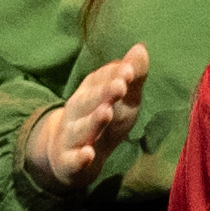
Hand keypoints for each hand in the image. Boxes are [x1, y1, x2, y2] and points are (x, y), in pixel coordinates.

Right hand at [19, 41, 151, 196]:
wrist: (68, 157)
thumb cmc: (105, 121)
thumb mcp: (122, 98)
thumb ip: (131, 75)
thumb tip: (140, 47)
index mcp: (90, 93)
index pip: (100, 80)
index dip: (113, 75)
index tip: (129, 70)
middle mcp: (77, 112)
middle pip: (89, 101)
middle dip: (104, 93)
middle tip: (120, 86)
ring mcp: (71, 137)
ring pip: (81, 129)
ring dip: (93, 121)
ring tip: (106, 113)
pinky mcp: (68, 163)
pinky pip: (72, 160)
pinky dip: (79, 158)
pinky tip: (88, 154)